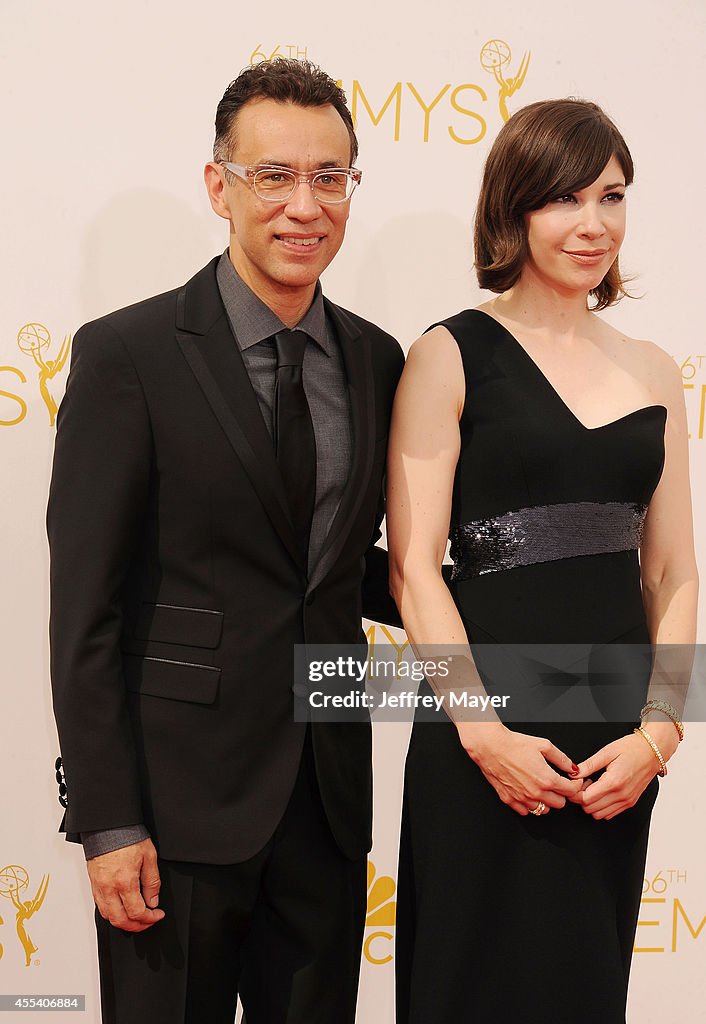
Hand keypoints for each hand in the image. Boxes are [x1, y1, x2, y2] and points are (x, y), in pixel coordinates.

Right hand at [86, 838, 163, 931]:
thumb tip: (153, 900)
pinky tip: (121, 909)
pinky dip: (111, 913)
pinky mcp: (93, 883)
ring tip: (136, 918)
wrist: (107, 824)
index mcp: (125, 881)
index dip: (149, 918)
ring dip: (123, 922)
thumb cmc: (127, 835)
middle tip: (148, 922)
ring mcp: (99, 887)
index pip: (137, 912)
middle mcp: (109, 888)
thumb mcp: (149, 856)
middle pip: (120, 920)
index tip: (157, 914)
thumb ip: (152, 882)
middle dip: (136, 926)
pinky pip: (100, 906)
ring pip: (108, 916)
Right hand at [457, 722, 583, 815]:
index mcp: (547, 779)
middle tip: (558, 784)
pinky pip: (526, 812)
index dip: (575, 785)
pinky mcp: (509, 799)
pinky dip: (530, 805)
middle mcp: (536, 792)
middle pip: (560, 804)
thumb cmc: (515, 743)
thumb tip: (573, 768)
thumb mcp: (544, 745)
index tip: (573, 781)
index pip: (571, 791)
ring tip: (542, 788)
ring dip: (546, 801)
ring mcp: (522, 798)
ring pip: (543, 810)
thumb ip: (562, 759)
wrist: (490, 746)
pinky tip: (529, 793)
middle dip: (562, 794)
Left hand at [574, 723, 678, 819]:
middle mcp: (621, 795)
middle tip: (583, 782)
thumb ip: (588, 765)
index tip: (576, 782)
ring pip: (599, 815)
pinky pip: (610, 814)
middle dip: (581, 798)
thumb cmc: (632, 749)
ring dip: (591, 803)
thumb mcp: (607, 752)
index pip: (586, 799)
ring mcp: (627, 801)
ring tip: (593, 786)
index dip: (575, 792)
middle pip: (590, 809)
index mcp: (613, 782)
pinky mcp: (630, 803)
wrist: (652, 752)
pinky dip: (601, 807)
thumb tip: (574, 773)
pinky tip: (602, 792)